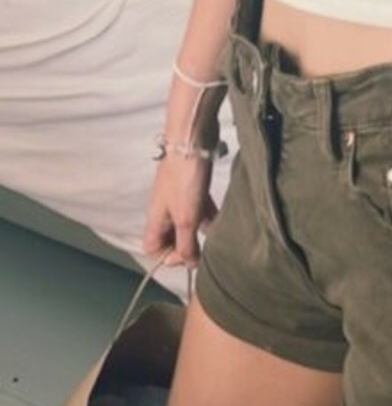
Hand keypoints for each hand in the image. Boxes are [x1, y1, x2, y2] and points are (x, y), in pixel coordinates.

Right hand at [143, 154, 217, 269]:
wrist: (193, 140)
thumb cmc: (185, 180)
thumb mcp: (186, 218)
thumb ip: (186, 244)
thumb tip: (189, 264)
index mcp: (157, 219)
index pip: (152, 248)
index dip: (168, 257)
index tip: (188, 256)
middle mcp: (165, 209)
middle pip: (171, 237)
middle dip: (187, 245)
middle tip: (206, 248)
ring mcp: (179, 196)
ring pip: (188, 221)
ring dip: (202, 230)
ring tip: (218, 234)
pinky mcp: (193, 184)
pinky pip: (200, 206)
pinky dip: (210, 214)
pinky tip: (224, 216)